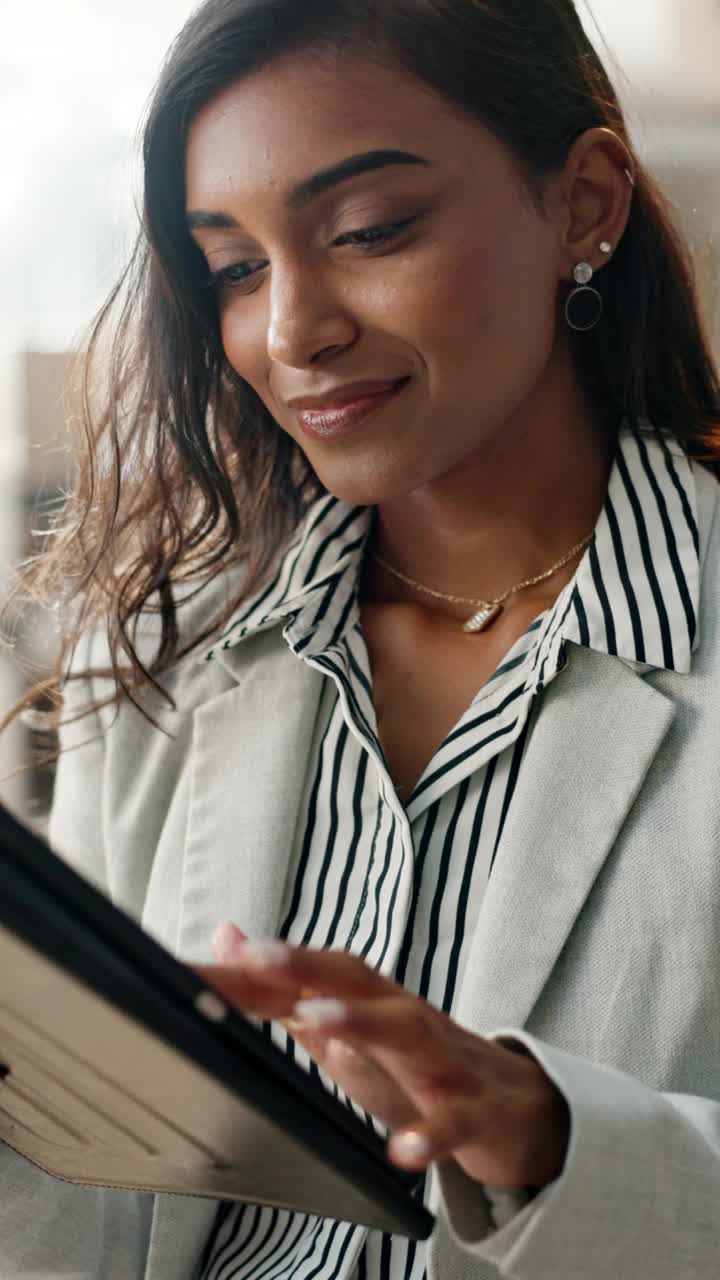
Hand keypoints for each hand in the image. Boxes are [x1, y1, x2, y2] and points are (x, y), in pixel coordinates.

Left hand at [194, 925, 569, 1189]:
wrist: (515, 1105)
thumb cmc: (420, 1064)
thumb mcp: (350, 1028)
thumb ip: (288, 990)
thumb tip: (230, 941)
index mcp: (371, 999)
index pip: (307, 971)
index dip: (251, 968)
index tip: (196, 966)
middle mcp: (403, 1015)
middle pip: (356, 978)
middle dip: (304, 965)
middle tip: (254, 959)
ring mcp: (440, 1059)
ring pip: (405, 1030)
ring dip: (361, 1021)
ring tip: (317, 1019)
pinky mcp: (472, 1110)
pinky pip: (452, 1121)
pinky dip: (428, 1134)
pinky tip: (402, 1149)